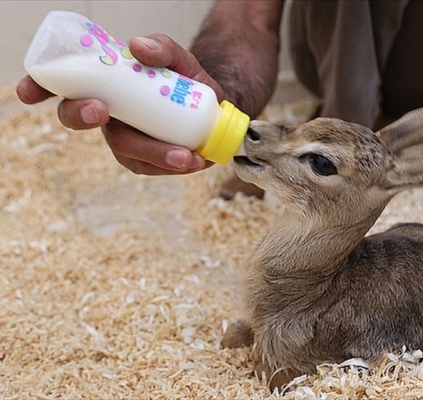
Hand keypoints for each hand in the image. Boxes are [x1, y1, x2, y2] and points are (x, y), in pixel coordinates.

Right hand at [16, 34, 224, 174]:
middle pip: (77, 118)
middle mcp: (107, 112)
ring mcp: (122, 137)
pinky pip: (148, 165)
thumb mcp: (179, 59)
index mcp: (105, 84)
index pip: (64, 84)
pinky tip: (193, 159)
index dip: (40, 87)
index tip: (27, 92)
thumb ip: (163, 47)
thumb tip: (138, 47)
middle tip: (102, 111)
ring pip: (123, 148)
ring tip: (184, 155)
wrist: (211, 109)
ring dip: (151, 153)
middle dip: (82, 116)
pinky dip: (171, 164)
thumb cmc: (185, 80)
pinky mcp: (141, 159)